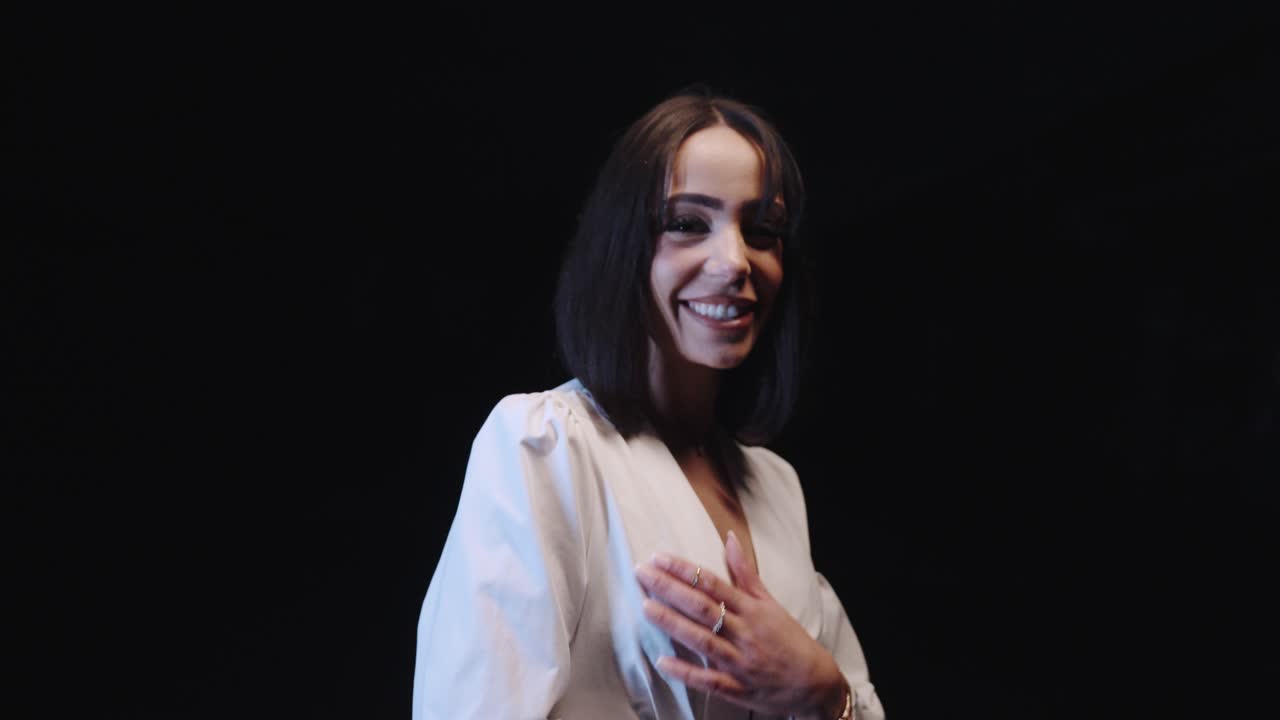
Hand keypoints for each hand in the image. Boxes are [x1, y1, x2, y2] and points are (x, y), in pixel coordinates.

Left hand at [634, 530, 847, 718]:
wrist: (816, 684)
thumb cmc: (791, 639)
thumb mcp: (770, 603)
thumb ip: (745, 573)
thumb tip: (729, 537)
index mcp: (753, 610)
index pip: (713, 584)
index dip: (684, 569)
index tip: (659, 557)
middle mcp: (745, 633)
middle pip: (702, 608)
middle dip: (670, 589)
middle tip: (641, 573)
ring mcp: (740, 662)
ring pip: (702, 640)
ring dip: (673, 624)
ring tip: (646, 607)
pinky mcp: (737, 689)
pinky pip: (708, 681)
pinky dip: (685, 672)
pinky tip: (662, 661)